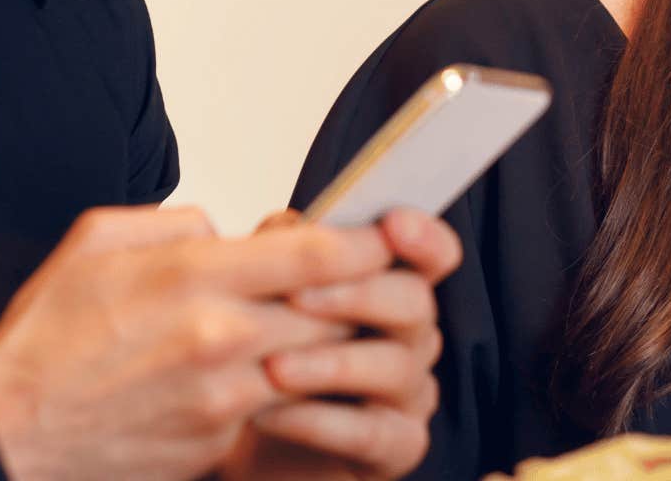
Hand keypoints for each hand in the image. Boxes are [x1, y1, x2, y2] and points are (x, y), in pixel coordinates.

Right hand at [0, 205, 396, 480]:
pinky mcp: (221, 443)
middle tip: (368, 279)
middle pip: (337, 313)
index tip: (385, 232)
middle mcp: (221, 340)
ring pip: (318, 365)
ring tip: (319, 326)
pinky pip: (277, 408)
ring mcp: (225, 399)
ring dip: (327, 345)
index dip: (367, 241)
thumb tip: (222, 232)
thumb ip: (174, 223)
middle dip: (359, 296)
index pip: (318, 256)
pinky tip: (266, 375)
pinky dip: (284, 390)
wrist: (11, 431)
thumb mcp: (96, 240)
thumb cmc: (46, 337)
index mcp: (194, 279)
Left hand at [219, 207, 462, 480]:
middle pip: (415, 302)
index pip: (431, 253)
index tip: (392, 223)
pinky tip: (271, 413)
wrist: (239, 430)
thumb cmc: (262, 351)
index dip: (424, 236)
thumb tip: (282, 227)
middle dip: (356, 295)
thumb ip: (281, 251)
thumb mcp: (263, 291)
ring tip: (271, 367)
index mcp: (389, 285)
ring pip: (396, 367)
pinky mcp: (395, 446)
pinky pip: (373, 433)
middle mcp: (411, 336)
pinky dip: (319, 422)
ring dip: (329, 363)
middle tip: (295, 297)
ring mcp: (409, 393)